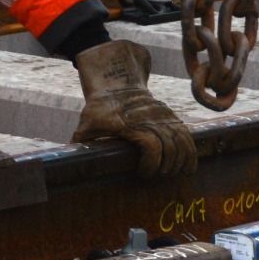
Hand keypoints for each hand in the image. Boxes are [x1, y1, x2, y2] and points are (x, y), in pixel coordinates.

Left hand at [71, 40, 197, 177]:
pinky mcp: (171, 117)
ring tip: (175, 174)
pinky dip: (190, 153)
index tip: (144, 174)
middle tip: (158, 177)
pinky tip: (188, 167)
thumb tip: (67, 163)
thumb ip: (81, 143)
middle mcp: (152, 121)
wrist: (118, 81)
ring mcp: (164, 118)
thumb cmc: (100, 107)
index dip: (151, 165)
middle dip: (166, 168)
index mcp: (133, 125)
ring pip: (182, 143)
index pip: (152, 147)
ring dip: (181, 162)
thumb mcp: (87, 123)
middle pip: (170, 149)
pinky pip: (187, 136)